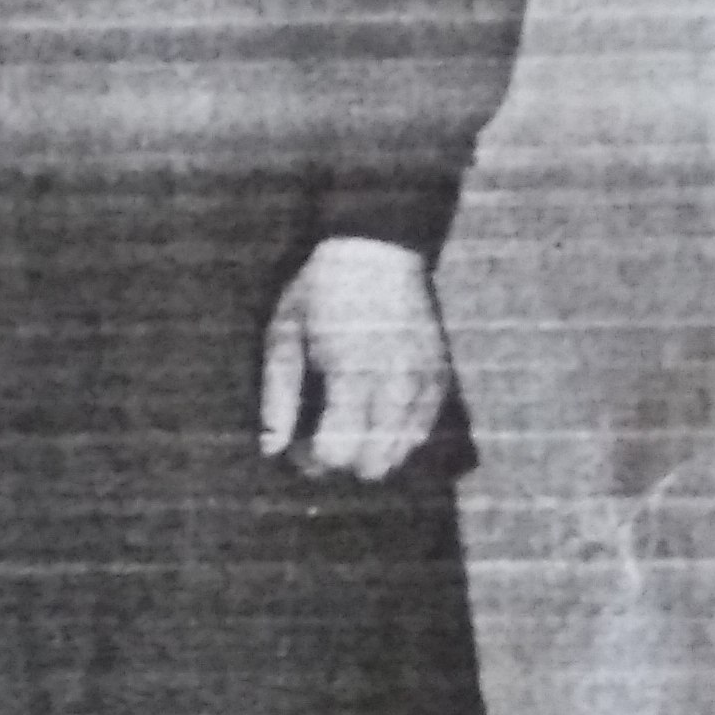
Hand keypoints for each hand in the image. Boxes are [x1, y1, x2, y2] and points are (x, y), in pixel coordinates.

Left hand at [256, 237, 452, 481]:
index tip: (298, 449)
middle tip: (321, 440)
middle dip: (342, 462)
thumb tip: (273, 449)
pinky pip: (423, 431)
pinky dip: (398, 437)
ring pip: (402, 453)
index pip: (339, 452)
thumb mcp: (284, 334)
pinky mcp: (441, 377)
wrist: (378, 249)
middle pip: (374, 464)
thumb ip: (278, 396)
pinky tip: (375, 417)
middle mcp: (396, 384)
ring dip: (372, 452)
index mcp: (353, 373)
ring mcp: (425, 382)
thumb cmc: (321, 291)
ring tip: (348, 427)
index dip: (312, 461)